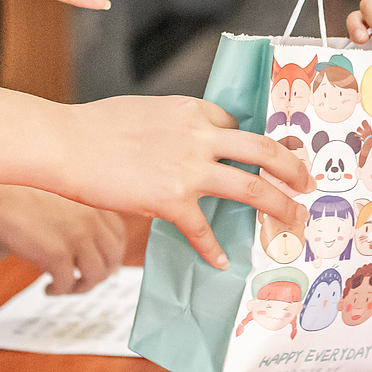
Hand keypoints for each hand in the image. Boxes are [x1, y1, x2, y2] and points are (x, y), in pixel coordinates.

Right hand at [0, 183, 124, 294]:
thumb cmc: (20, 192)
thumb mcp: (62, 199)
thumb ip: (81, 218)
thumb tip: (90, 250)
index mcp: (95, 203)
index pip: (119, 236)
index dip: (111, 254)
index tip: (102, 264)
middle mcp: (93, 219)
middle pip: (112, 258)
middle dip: (100, 274)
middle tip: (83, 280)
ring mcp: (78, 237)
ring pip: (96, 275)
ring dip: (81, 286)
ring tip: (64, 287)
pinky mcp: (57, 255)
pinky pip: (68, 283)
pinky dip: (60, 291)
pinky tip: (48, 288)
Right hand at [61, 95, 315, 269]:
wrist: (66, 144)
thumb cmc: (96, 125)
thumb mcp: (148, 111)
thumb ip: (177, 126)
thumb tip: (190, 142)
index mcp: (194, 110)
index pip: (238, 127)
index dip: (255, 146)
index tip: (270, 159)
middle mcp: (200, 136)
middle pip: (265, 151)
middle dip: (292, 168)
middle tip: (306, 183)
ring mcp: (189, 169)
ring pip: (252, 189)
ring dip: (279, 207)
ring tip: (293, 220)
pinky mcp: (170, 199)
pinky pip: (203, 228)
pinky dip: (214, 247)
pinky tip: (222, 260)